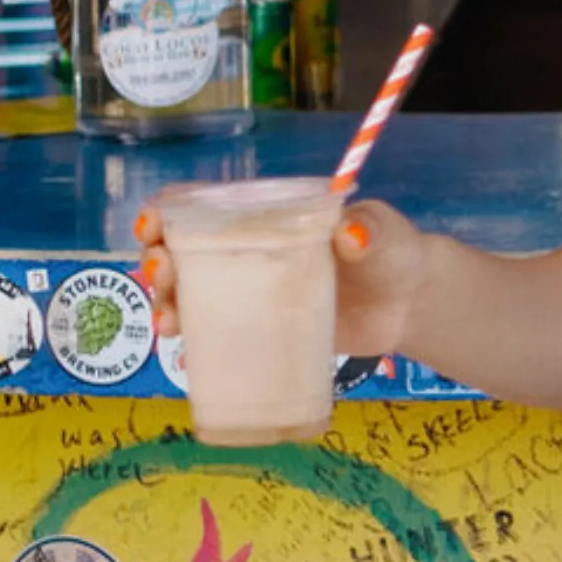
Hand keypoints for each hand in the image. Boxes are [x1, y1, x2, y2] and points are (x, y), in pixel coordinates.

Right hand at [135, 193, 432, 366]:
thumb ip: (367, 232)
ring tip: (168, 321)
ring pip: (191, 296)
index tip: (152, 228)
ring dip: (167, 304)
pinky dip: (195, 344)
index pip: (203, 207)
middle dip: (158, 263)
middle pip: (184, 254)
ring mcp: (252, 295)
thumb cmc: (391, 252)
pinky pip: (218, 336)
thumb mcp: (381, 233)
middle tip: (162, 275)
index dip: (167, 214)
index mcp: (267, 218)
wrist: (410, 305)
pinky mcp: (263, 332)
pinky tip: (186, 354)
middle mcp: (249, 254)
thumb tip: (351, 236)